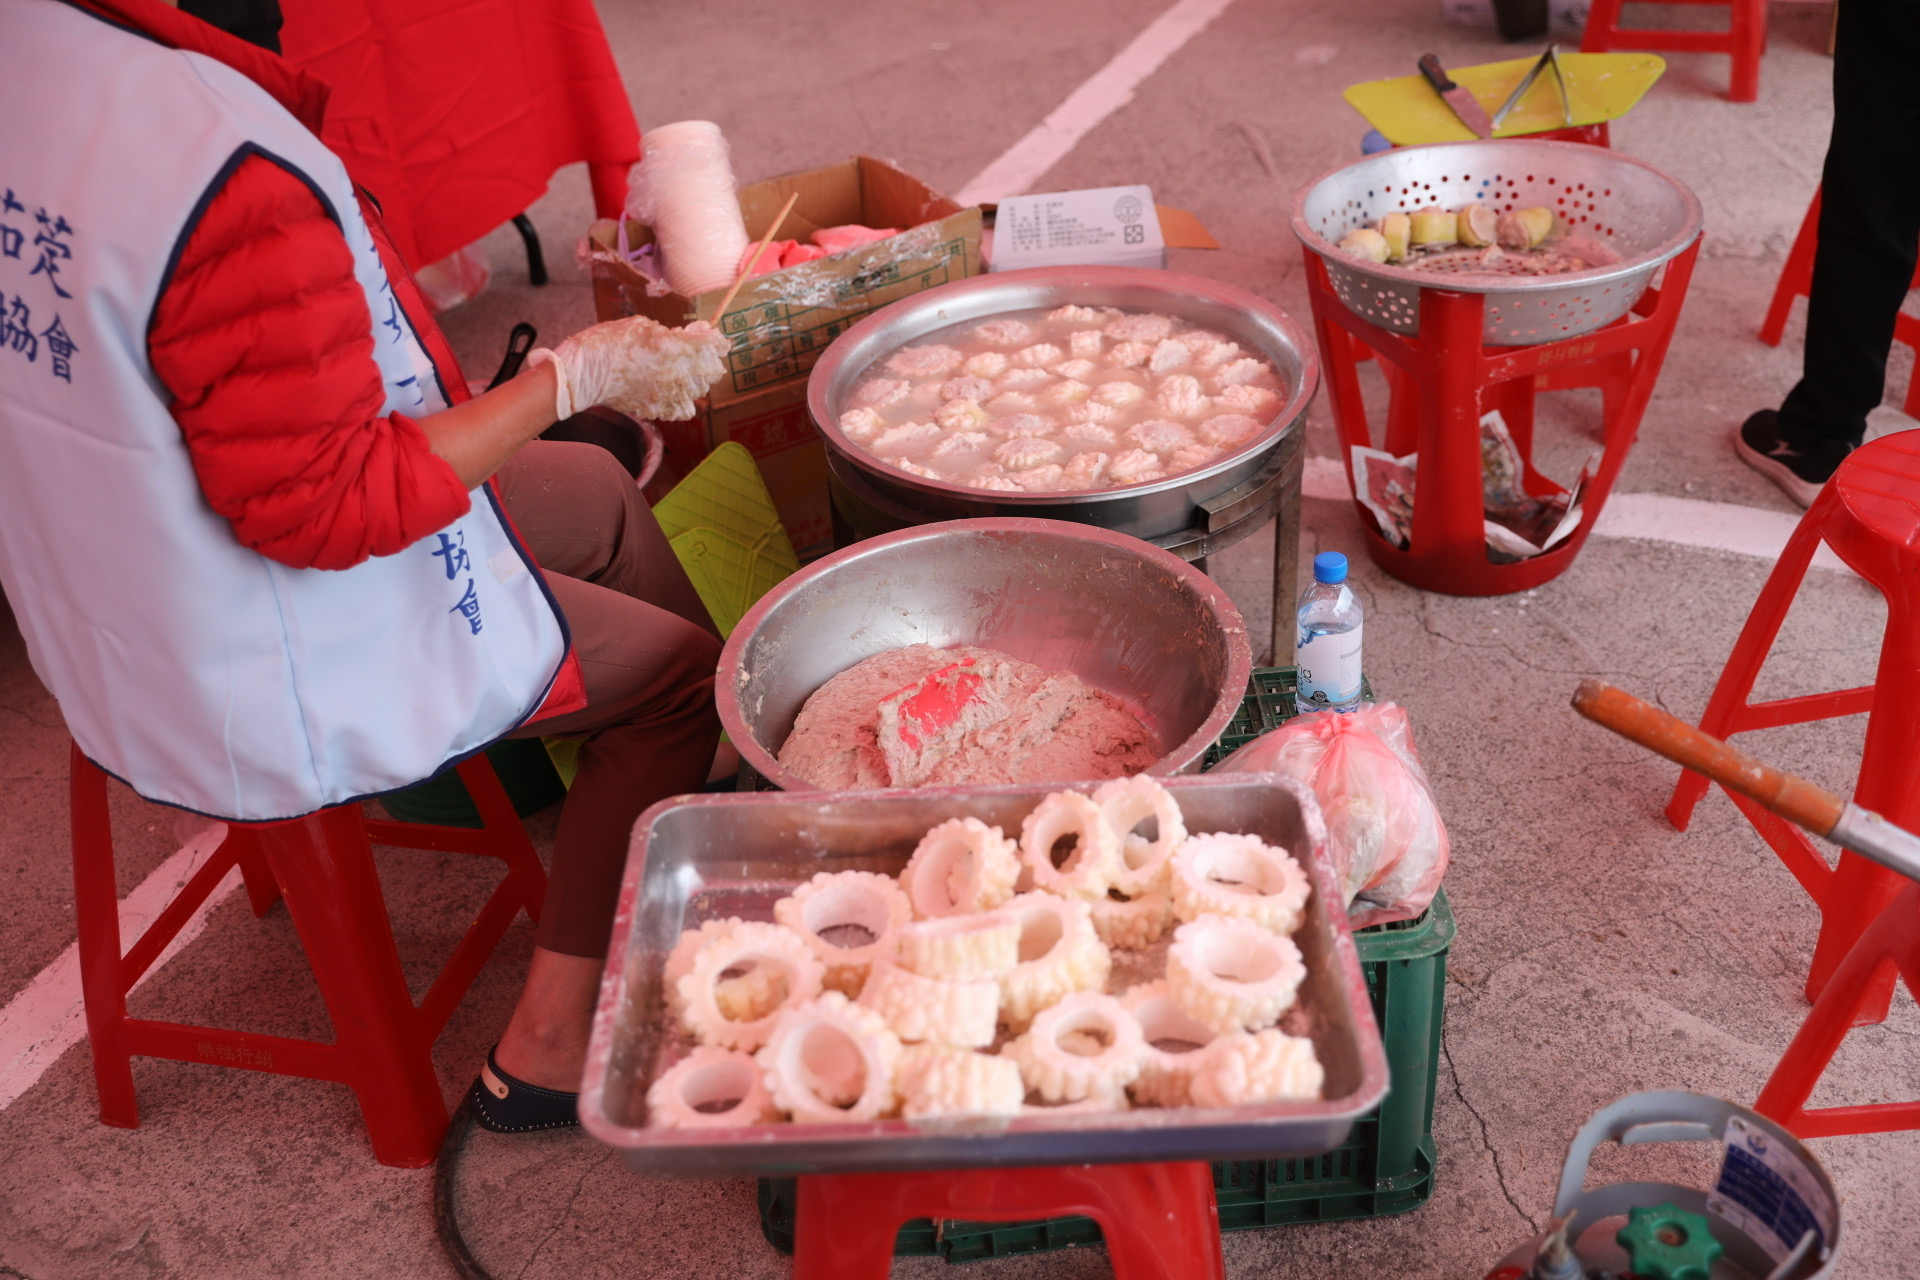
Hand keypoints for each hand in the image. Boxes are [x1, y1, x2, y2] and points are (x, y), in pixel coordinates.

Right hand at [527, 316, 728, 421]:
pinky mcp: (659, 410)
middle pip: (713, 371)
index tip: (708, 335)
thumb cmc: (607, 343)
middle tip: (694, 351)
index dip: (715, 339)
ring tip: (681, 371)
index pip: (715, 346)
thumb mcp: (641, 326)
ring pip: (700, 392)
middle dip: (708, 359)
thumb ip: (669, 334)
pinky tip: (671, 391)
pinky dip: (682, 401)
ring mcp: (670, 396)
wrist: (582, 375)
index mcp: (676, 348)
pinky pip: (684, 409)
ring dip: (696, 380)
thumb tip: (686, 338)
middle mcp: (678, 374)